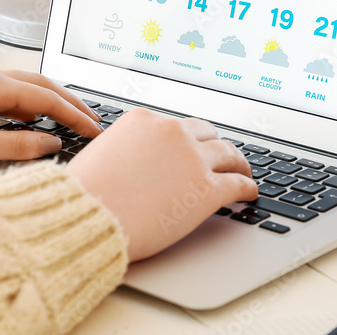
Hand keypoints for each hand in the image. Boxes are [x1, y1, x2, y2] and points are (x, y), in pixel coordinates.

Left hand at [0, 68, 102, 167]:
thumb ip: (17, 147)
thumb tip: (50, 145)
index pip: (48, 100)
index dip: (75, 116)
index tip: (95, 130)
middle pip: (42, 86)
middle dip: (70, 103)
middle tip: (92, 121)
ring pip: (25, 87)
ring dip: (50, 102)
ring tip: (69, 118)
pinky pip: (7, 94)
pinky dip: (28, 105)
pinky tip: (30, 120)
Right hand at [66, 108, 257, 261]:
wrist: (89, 216)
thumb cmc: (87, 192)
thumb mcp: (103, 152)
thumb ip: (127, 147)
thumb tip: (137, 158)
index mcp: (144, 120)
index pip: (176, 125)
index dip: (188, 139)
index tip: (194, 146)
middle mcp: (172, 133)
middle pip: (207, 134)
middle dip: (215, 146)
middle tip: (223, 156)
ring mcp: (193, 159)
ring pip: (229, 154)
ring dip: (239, 163)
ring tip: (243, 172)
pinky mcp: (207, 188)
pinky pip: (238, 183)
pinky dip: (248, 187)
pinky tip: (249, 192)